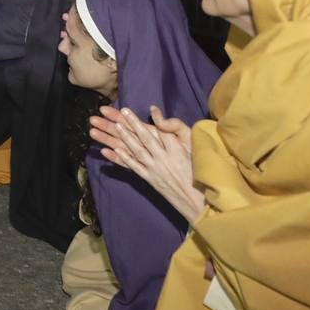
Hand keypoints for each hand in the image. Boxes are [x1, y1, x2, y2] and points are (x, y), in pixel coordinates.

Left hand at [88, 105, 205, 223]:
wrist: (195, 200)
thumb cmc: (197, 171)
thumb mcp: (193, 148)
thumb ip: (178, 130)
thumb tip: (160, 114)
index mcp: (176, 150)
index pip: (159, 131)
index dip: (143, 119)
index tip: (127, 110)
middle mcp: (164, 158)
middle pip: (146, 138)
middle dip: (132, 124)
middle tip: (120, 113)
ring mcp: (155, 169)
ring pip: (137, 151)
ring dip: (125, 138)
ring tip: (115, 126)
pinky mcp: (150, 179)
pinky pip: (134, 167)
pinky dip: (122, 158)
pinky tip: (112, 150)